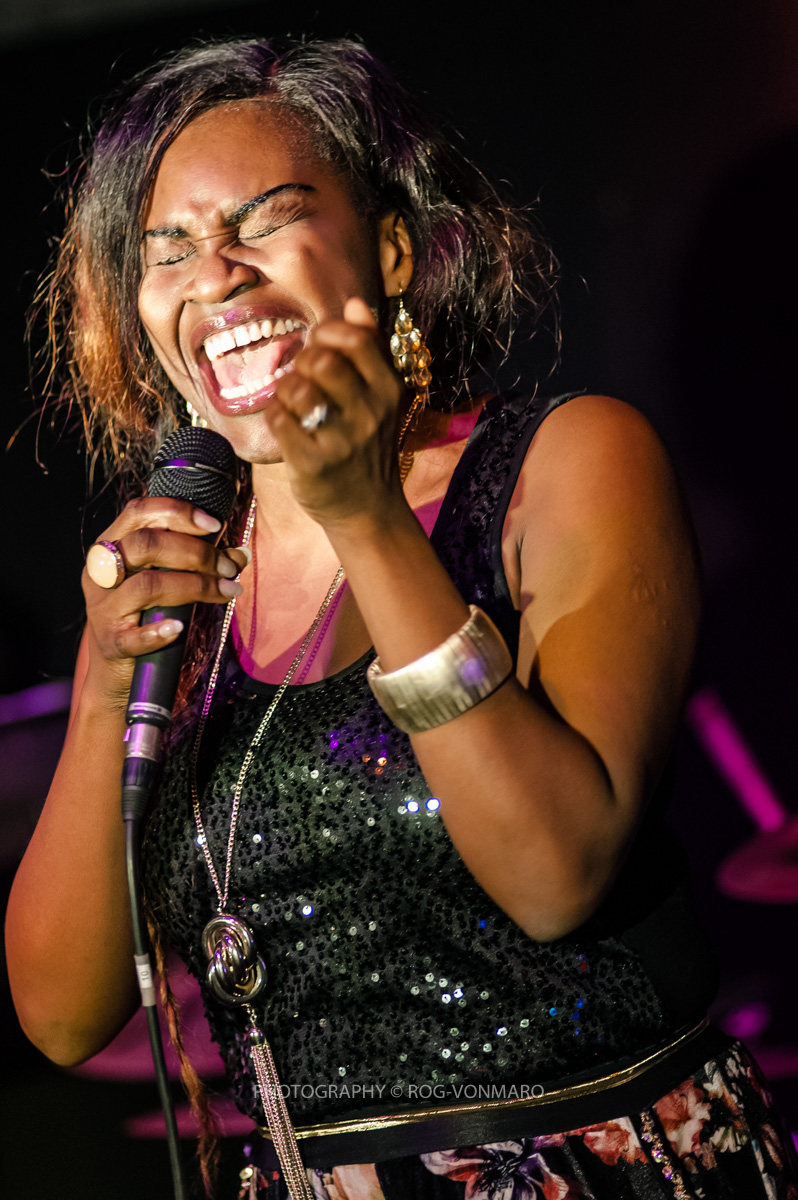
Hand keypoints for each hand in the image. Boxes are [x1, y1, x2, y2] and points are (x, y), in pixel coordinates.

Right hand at [81, 497, 247, 702]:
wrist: (119, 672)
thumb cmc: (147, 615)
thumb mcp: (169, 582)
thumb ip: (200, 563)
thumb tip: (240, 553)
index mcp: (111, 547)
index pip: (138, 512)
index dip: (177, 512)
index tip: (215, 525)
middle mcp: (100, 573)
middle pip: (144, 545)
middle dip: (195, 552)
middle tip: (229, 568)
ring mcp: (103, 608)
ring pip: (147, 585)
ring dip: (195, 586)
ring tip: (227, 592)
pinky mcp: (110, 643)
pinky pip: (133, 635)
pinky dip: (158, 630)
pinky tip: (180, 627)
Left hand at [266, 298, 408, 528]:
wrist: (366, 509)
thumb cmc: (366, 444)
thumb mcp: (380, 396)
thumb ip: (371, 346)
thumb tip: (357, 303)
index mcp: (389, 389)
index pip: (354, 338)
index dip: (326, 333)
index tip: (318, 346)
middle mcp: (371, 413)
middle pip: (321, 360)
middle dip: (301, 361)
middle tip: (302, 377)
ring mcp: (343, 440)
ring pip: (297, 388)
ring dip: (285, 389)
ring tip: (292, 402)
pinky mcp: (314, 463)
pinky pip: (279, 420)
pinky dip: (275, 416)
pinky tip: (285, 425)